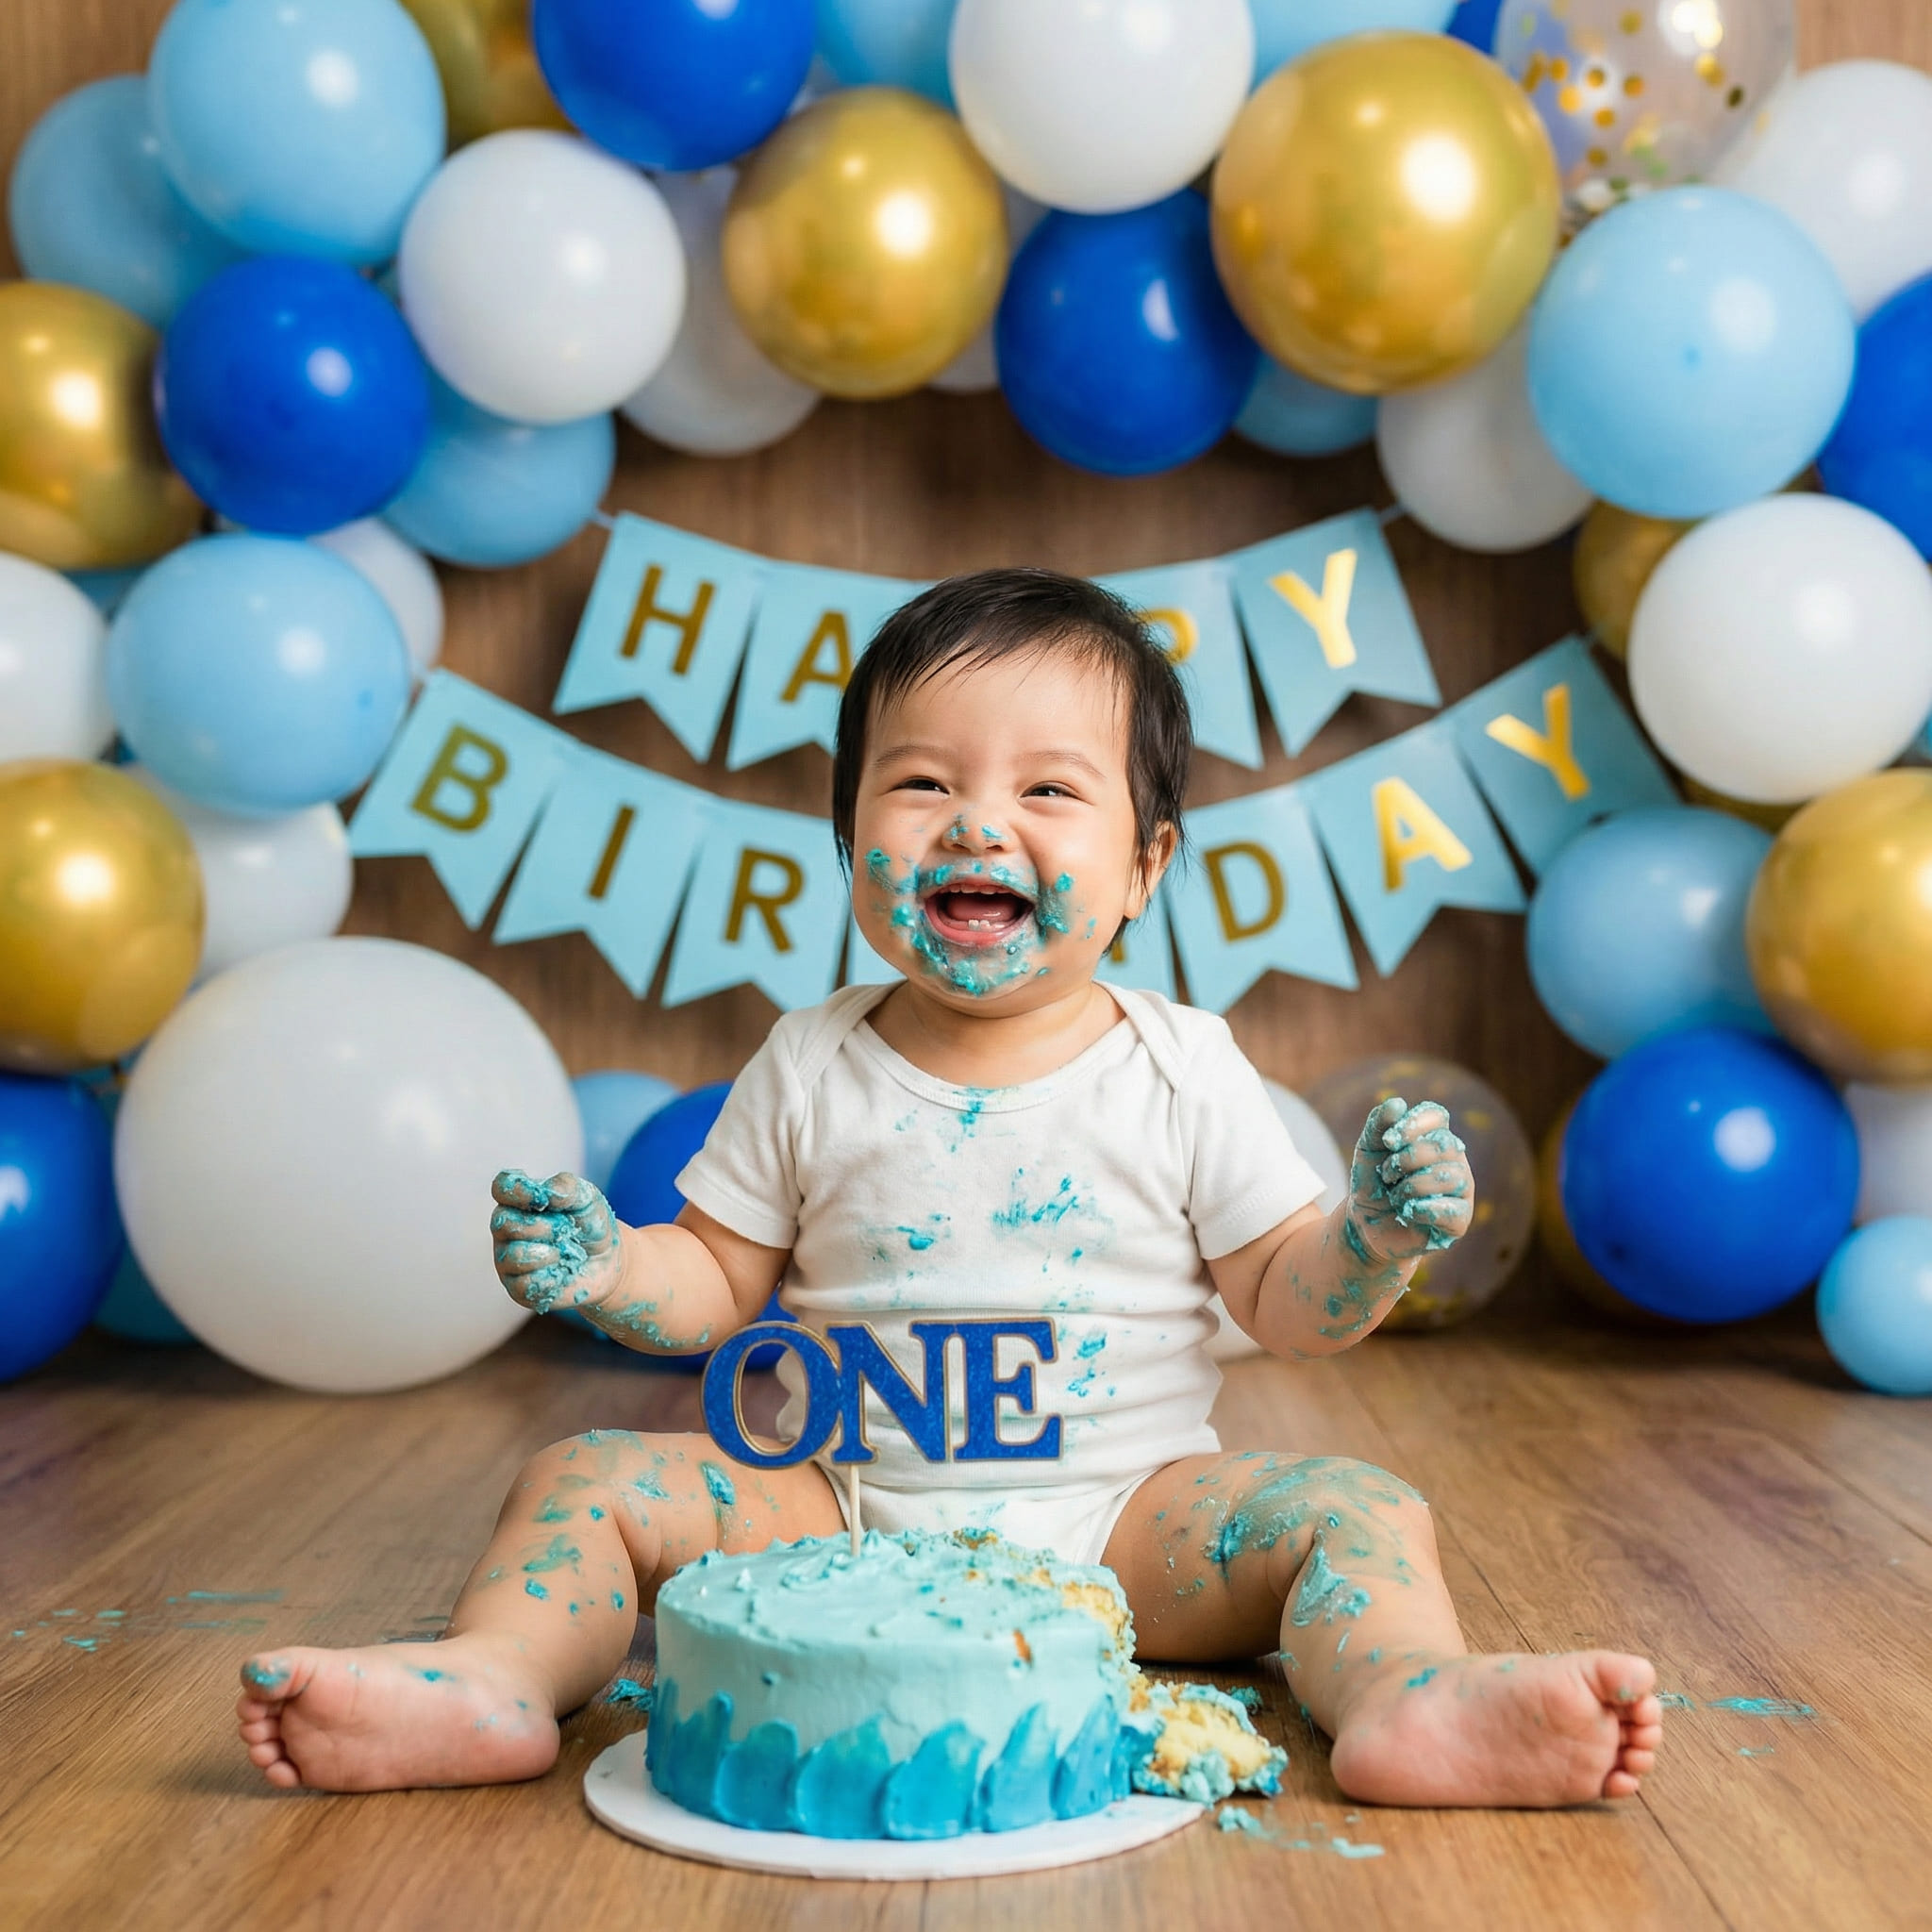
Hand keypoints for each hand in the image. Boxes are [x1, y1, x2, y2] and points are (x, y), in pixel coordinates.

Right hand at [490, 1169, 624, 1315]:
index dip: (517, 1190)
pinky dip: (551, 1278)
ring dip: (548, 1253)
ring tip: (564, 1252)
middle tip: (566, 1229)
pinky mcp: (517, 1289)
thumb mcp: (587, 1198)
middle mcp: (506, 1228)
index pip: (501, 1187)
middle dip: (543, 1226)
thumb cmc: (590, 1225)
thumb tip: (544, 1192)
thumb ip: (567, 1187)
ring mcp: (507, 1259)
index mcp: (519, 1200)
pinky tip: (561, 1273)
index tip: (541, 1198)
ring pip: (513, 1255)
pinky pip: (524, 1284)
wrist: (608, 1261)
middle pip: (504, 1222)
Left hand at [1344, 1098, 1473, 1263]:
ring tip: (1396, 1196)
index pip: (1437, 1117)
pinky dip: (1423, 1209)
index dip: (1413, 1125)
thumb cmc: (1373, 1182)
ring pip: (1450, 1177)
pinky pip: (1453, 1210)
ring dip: (1412, 1186)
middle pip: (1444, 1146)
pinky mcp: (1459, 1220)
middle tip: (1387, 1174)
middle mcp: (1454, 1161)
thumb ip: (1379, 1123)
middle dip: (1407, 1159)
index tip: (1387, 1141)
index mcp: (1435, 1138)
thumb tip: (1398, 1103)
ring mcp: (1460, 1191)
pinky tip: (1408, 1211)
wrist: (1365, 1224)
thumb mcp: (1368, 1149)